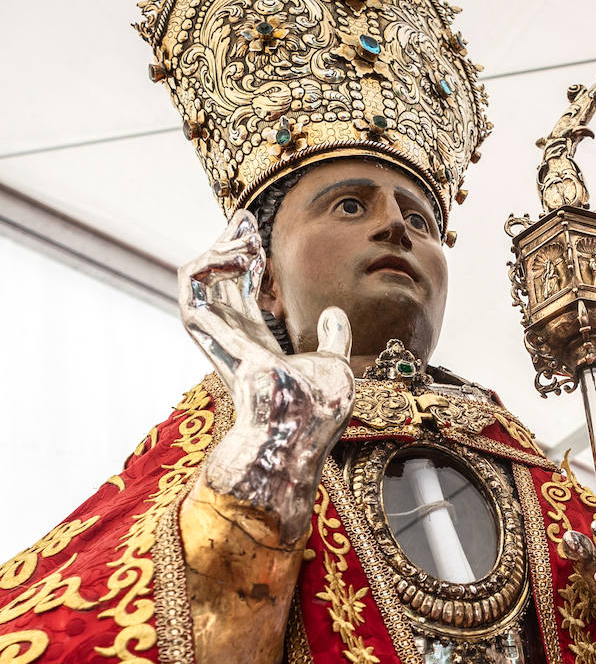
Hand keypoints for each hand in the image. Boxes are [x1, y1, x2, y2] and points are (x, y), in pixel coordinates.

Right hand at [180, 210, 354, 541]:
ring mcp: (222, 343)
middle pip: (214, 283)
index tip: (254, 234)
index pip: (238, 294)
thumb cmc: (315, 415)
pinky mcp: (220, 344)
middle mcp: (232, 341)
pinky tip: (242, 256)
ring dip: (212, 253)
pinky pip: (194, 299)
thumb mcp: (331, 364)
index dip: (241, 261)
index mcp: (255, 344)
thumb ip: (332, 338)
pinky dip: (209, 269)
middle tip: (246, 221)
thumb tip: (334, 311)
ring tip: (243, 237)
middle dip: (226, 246)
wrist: (301, 442)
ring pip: (192, 286)